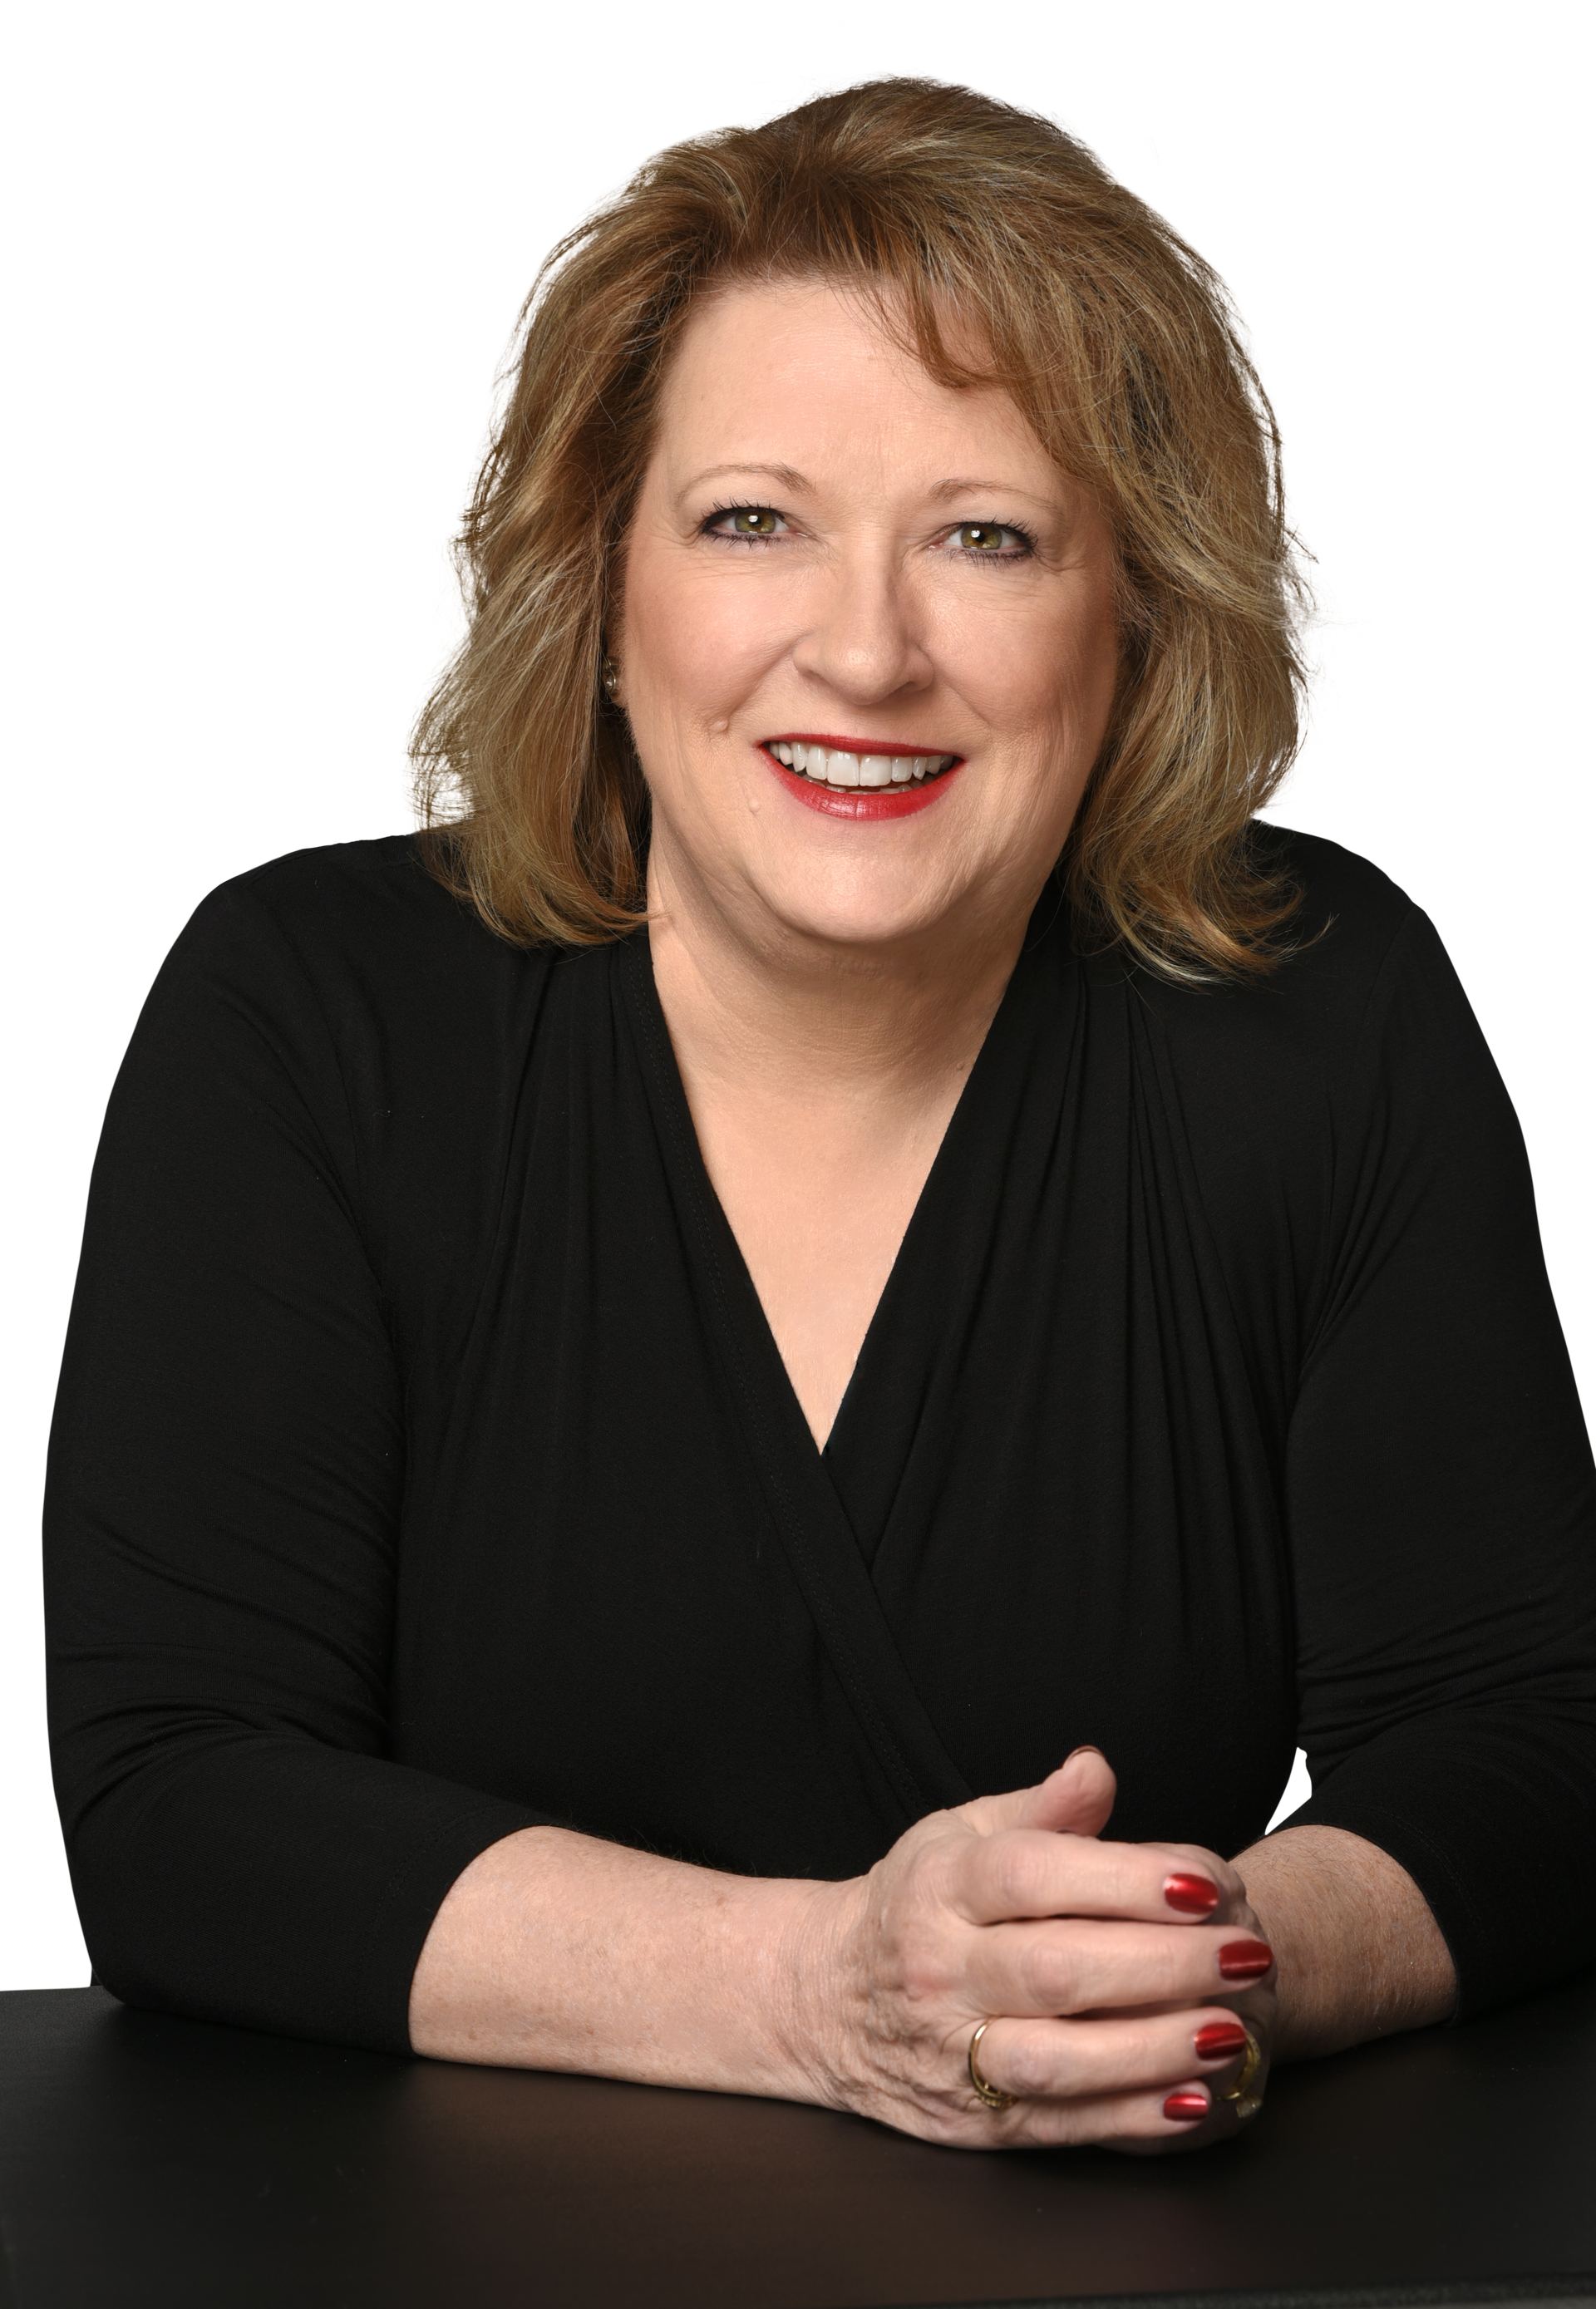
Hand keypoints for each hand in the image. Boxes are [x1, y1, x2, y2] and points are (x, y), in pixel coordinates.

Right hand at [787, 1748, 1274, 2149]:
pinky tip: (1194, 2097)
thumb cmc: (918, 1902)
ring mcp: (951, 2052)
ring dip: (1153, 2049)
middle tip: (1246, 1951)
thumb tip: (1097, 1768)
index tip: (1204, 1881)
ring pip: (1057, 2059)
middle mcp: (938, 1969)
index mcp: (939, 1886)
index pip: (1032, 1877)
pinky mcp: (972, 2122)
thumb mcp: (961, 1834)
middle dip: (1163, 1964)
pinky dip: (1130, 2116)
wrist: (824, 1999)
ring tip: (1232, 2028)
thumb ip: (1041, 1807)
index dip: (1122, 1879)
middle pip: (1055, 1969)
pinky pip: (1059, 2124)